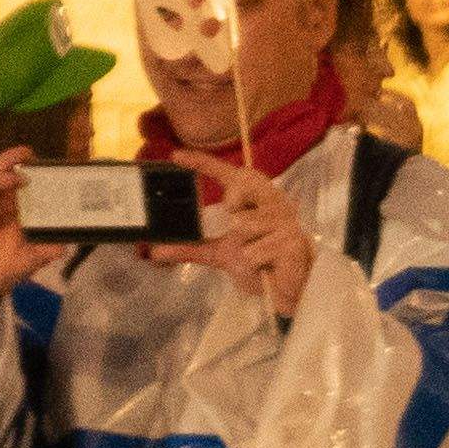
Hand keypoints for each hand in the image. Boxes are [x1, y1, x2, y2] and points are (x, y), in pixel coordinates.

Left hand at [181, 152, 316, 315]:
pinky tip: (269, 268)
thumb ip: (190, 249)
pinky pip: (256, 251)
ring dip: (244, 250)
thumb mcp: (219, 253)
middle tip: (234, 225)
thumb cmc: (258, 263)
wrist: (286, 291)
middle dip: (232, 200)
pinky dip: (255, 265)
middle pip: (243, 183)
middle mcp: (273, 201)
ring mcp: (286, 219)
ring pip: (245, 224)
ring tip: (258, 259)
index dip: (204, 162)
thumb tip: (156, 251)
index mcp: (256, 199)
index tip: (177, 156)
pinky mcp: (292, 240)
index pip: (231, 174)